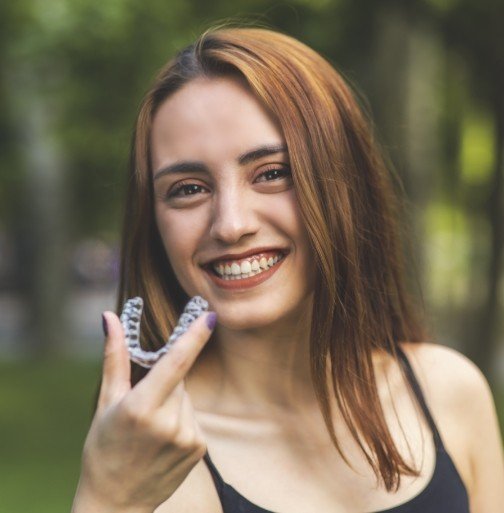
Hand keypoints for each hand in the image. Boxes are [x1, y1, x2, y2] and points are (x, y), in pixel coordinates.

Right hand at [72, 309, 216, 512]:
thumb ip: (114, 357)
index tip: (210, 315)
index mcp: (141, 407)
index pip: (176, 363)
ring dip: (173, 402)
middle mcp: (169, 423)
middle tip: (144, 404)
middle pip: (179, 379)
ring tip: (152, 428)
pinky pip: (194, 417)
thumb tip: (110, 317)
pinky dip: (181, 419)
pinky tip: (164, 439)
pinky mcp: (199, 448)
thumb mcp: (106, 401)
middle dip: (166, 381)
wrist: (116, 503)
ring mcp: (187, 437)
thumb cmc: (103, 448)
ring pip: (187, 398)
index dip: (195, 336)